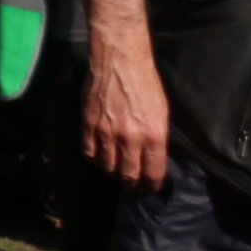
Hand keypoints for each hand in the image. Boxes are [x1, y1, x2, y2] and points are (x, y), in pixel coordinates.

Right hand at [86, 17, 172, 188]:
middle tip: (133, 187)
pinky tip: (99, 157)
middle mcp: (131, 137)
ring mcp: (107, 132)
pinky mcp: (89, 125)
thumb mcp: (162, 112)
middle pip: (129, 175)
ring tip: (116, 172)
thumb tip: (153, 159)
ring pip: (108, 167)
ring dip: (113, 173)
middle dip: (132, 185)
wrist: (120, 61)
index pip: (153, 172)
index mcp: (154, 134)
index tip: (151, 189)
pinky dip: (94, 159)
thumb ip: (157, 138)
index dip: (153, 185)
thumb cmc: (146, 83)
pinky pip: (89, 153)